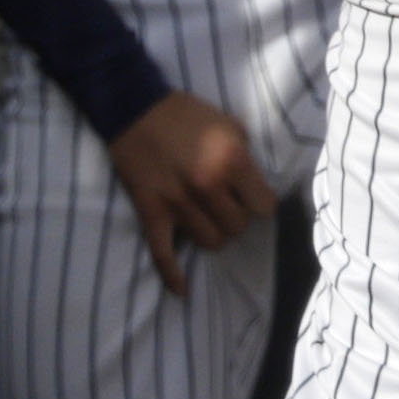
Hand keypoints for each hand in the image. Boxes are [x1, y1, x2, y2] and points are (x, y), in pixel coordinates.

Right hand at [104, 89, 274, 296]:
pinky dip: (173, 275)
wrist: (134, 108)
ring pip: (212, 243)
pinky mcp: (152, 213)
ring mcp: (178, 204)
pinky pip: (163, 254)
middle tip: (228, 206)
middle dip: (237, 219)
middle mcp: (208, 187)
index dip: (260, 203)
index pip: (264, 208)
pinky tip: (182, 291)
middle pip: (238, 228)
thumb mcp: (231, 125)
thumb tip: (255, 184)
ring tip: (210, 221)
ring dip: (215, 235)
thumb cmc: (187, 113)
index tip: (253, 197)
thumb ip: (246, 157)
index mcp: (232, 163)